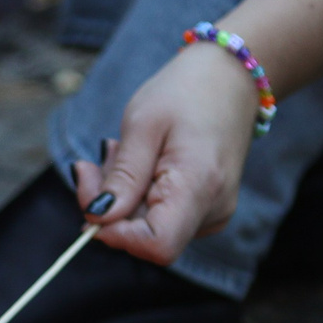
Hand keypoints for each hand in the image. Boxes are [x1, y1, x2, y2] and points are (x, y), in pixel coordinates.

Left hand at [75, 0, 322, 265]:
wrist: (230, 76)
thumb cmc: (187, 91)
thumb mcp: (143, 125)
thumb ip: (122, 178)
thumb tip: (97, 220)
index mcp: (200, 187)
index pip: (156, 246)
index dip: (116, 235)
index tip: (91, 201)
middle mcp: (213, 210)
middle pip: (146, 238)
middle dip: (109, 207)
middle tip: (97, 160)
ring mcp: (212, 212)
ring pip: (148, 228)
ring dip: (121, 196)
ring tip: (122, 151)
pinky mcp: (206, 209)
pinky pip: (159, 216)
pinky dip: (138, 194)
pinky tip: (140, 161)